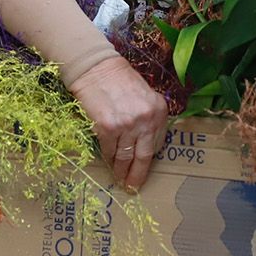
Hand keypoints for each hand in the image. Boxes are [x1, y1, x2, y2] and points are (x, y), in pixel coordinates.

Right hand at [67, 57, 168, 190]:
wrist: (97, 68)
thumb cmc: (119, 80)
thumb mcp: (144, 96)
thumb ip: (148, 117)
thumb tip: (144, 142)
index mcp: (159, 110)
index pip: (157, 143)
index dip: (149, 158)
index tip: (144, 168)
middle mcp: (146, 119)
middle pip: (144, 156)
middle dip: (138, 174)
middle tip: (133, 187)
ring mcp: (128, 125)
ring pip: (125, 156)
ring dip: (121, 171)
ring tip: (119, 180)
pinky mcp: (108, 128)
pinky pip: (109, 151)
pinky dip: (108, 159)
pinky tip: (107, 163)